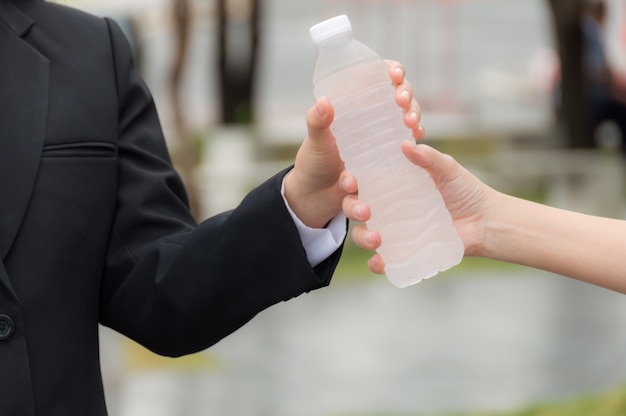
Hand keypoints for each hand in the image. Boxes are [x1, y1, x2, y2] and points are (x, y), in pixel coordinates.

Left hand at [284, 60, 422, 227]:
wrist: (316, 197)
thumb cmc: (314, 162)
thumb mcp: (316, 141)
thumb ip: (317, 122)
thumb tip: (324, 102)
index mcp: (355, 107)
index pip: (378, 79)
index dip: (392, 71)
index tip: (395, 75)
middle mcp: (373, 119)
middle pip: (400, 97)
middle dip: (407, 96)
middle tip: (402, 103)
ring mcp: (383, 139)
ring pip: (407, 120)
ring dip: (414, 116)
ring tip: (410, 125)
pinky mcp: (389, 160)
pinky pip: (408, 149)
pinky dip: (415, 144)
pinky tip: (416, 141)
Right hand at [344, 142, 497, 273]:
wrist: (486, 222)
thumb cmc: (466, 192)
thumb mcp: (448, 169)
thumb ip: (428, 158)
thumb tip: (406, 144)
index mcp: (394, 185)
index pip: (363, 181)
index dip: (351, 181)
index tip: (351, 181)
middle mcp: (389, 208)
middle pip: (357, 208)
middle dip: (353, 209)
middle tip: (365, 211)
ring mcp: (395, 231)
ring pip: (365, 235)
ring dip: (363, 238)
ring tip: (376, 239)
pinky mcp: (405, 251)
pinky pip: (384, 260)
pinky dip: (378, 263)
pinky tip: (380, 261)